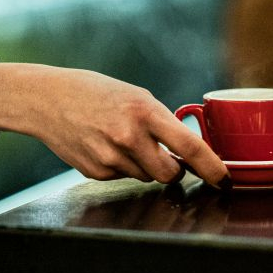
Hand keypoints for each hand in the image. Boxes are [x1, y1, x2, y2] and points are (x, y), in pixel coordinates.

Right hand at [0, 65, 230, 188]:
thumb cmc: (96, 92)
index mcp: (145, 112)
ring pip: (146, 177)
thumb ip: (161, 123)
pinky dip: (121, 167)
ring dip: (144, 165)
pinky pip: (122, 178)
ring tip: (122, 140)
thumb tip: (188, 152)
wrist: (47, 98)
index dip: (213, 168)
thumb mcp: (136, 96)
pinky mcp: (94, 172)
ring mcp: (110, 158)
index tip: (225, 180)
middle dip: (173, 170)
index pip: (190, 147)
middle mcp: (129, 137)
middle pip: (169, 174)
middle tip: (164, 155)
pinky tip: (103, 146)